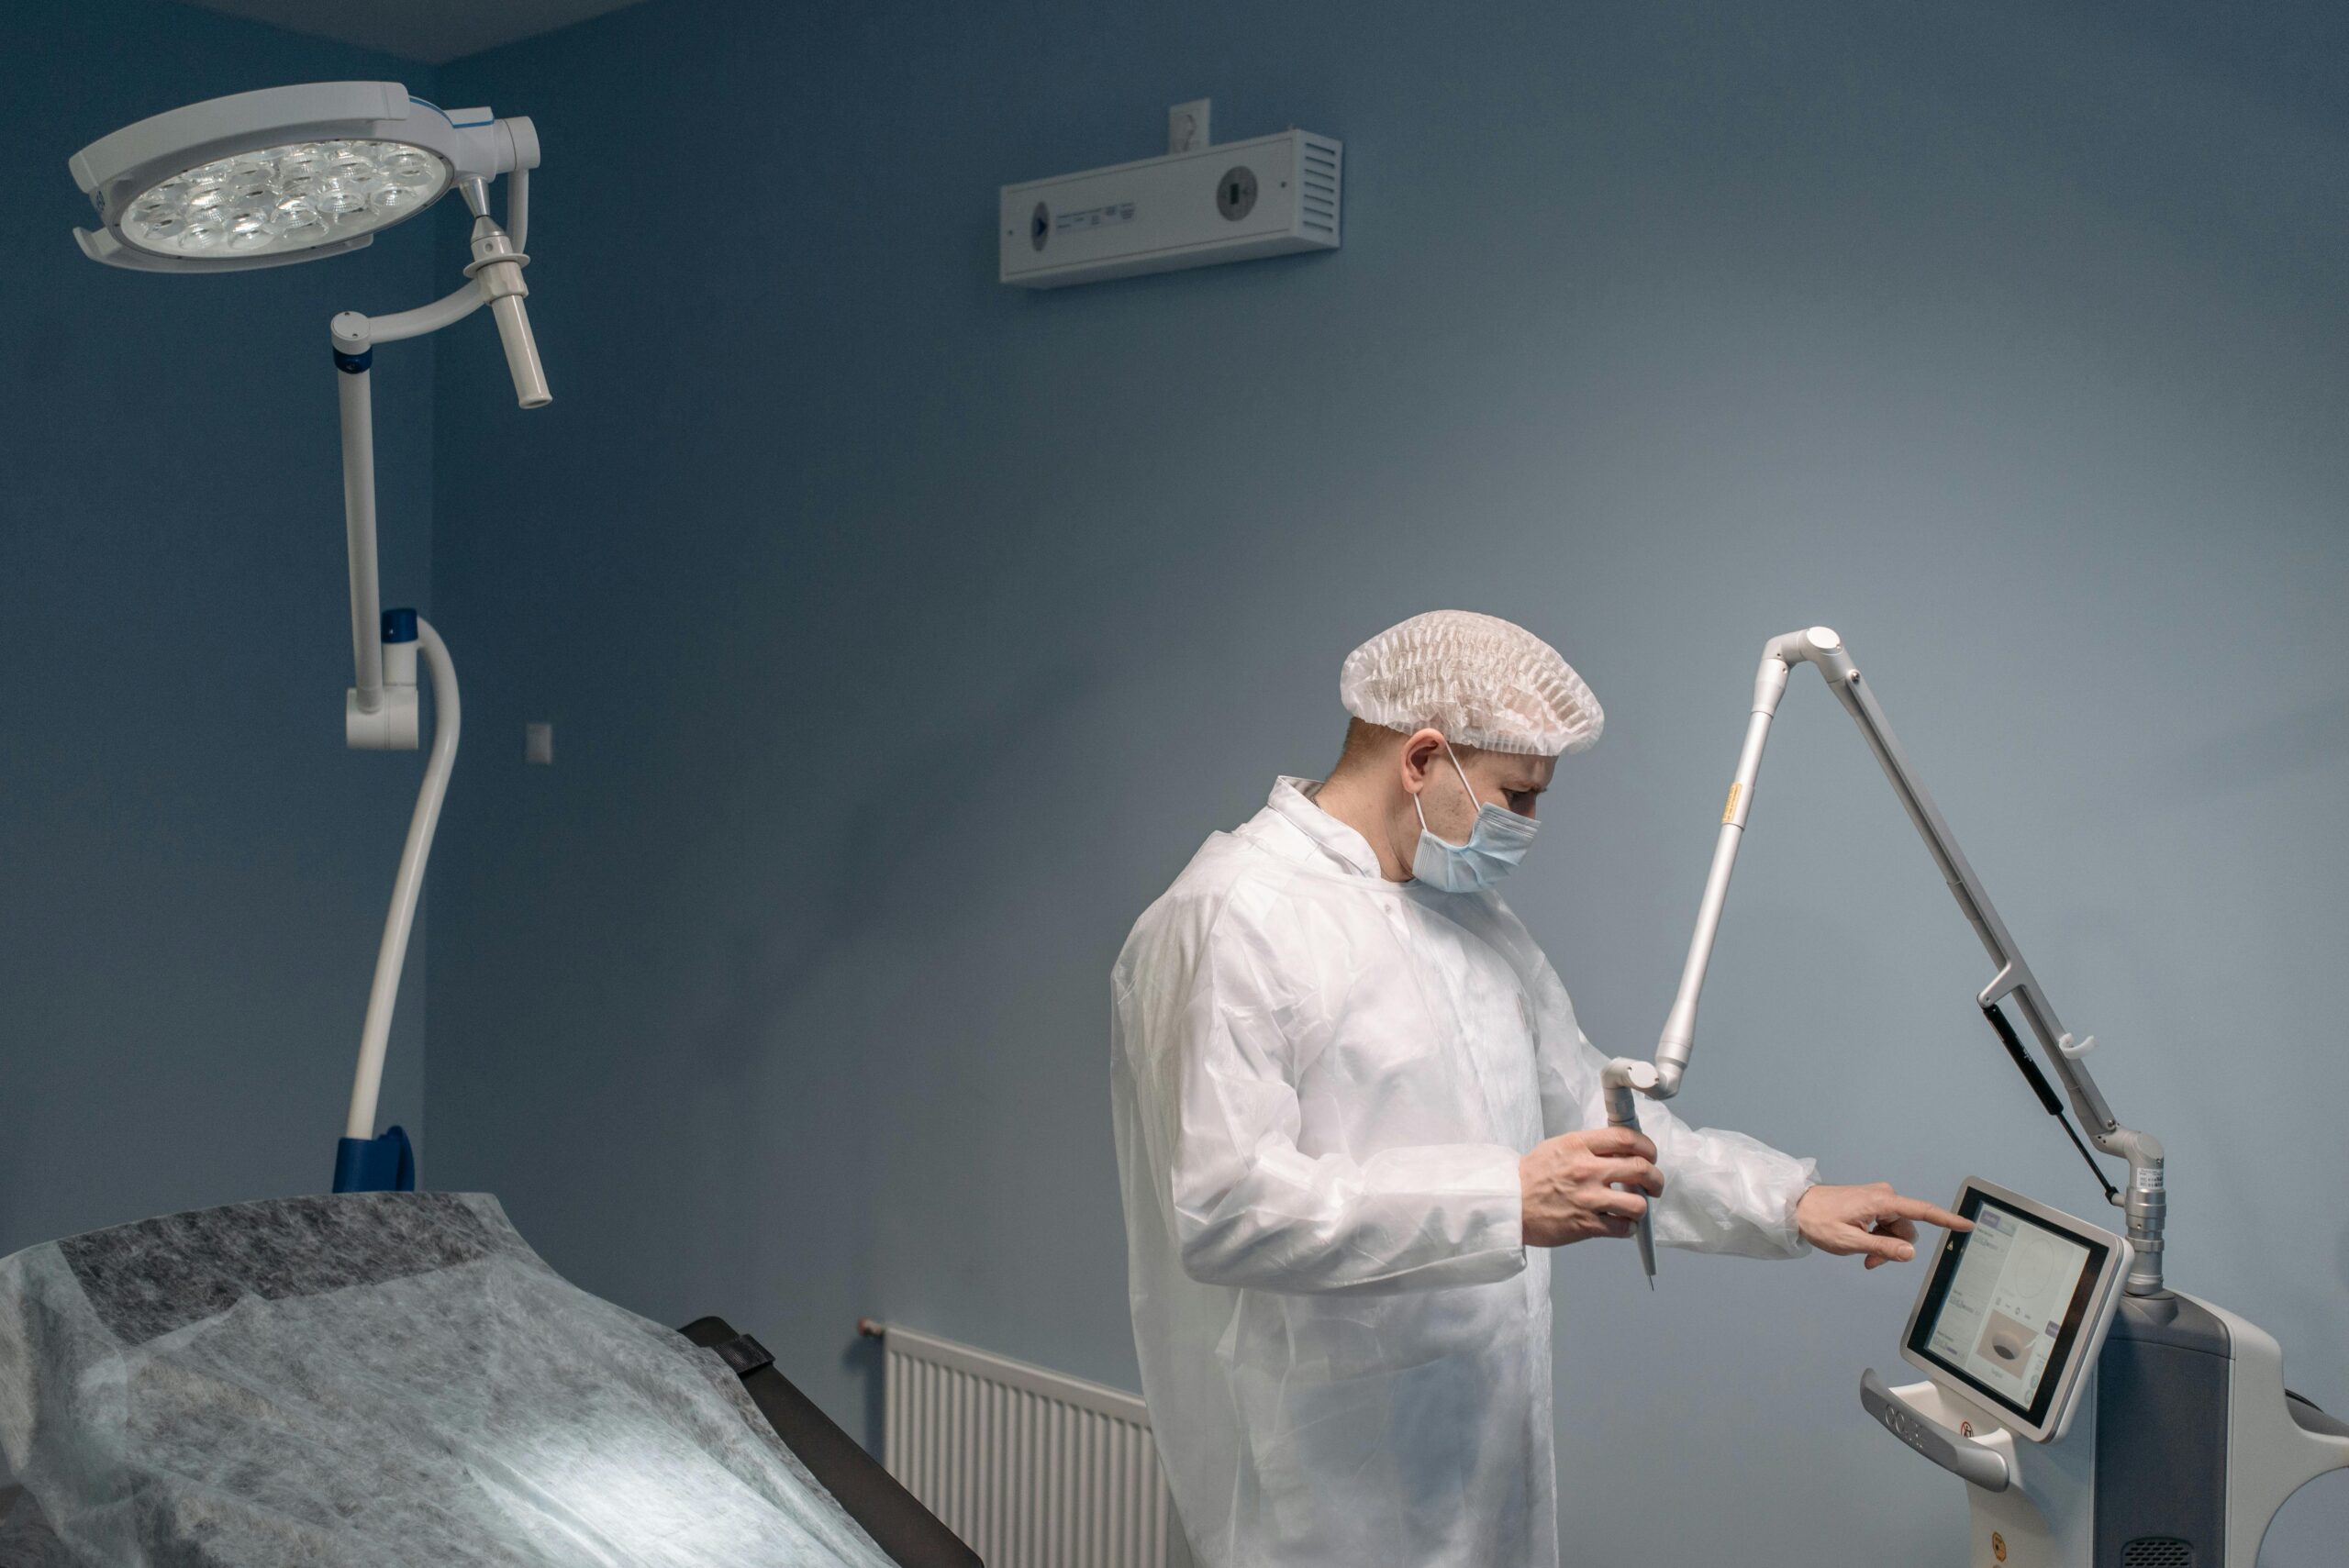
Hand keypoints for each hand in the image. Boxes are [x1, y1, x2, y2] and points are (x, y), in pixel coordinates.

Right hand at [1519, 1127, 1664, 1247]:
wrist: (1508, 1204)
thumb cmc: (1530, 1176)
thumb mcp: (1558, 1147)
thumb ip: (1588, 1147)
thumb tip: (1619, 1151)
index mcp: (1579, 1145)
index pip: (1627, 1139)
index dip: (1647, 1147)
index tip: (1650, 1155)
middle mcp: (1587, 1170)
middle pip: (1641, 1169)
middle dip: (1655, 1179)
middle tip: (1654, 1185)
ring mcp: (1588, 1199)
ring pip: (1638, 1204)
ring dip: (1642, 1207)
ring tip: (1635, 1208)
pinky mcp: (1586, 1225)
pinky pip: (1623, 1228)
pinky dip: (1627, 1228)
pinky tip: (1620, 1224)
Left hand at [1796, 1182, 1971, 1268]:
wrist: (1796, 1208)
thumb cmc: (1819, 1221)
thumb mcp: (1850, 1241)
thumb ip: (1882, 1248)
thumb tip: (1910, 1253)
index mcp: (1882, 1201)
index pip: (1922, 1211)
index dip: (1946, 1220)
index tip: (1967, 1224)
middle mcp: (1885, 1196)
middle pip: (1907, 1230)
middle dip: (1893, 1248)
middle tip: (1870, 1260)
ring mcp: (1879, 1199)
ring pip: (1896, 1231)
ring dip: (1883, 1246)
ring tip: (1862, 1253)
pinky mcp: (1872, 1203)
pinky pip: (1886, 1226)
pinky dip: (1877, 1239)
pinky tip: (1862, 1244)